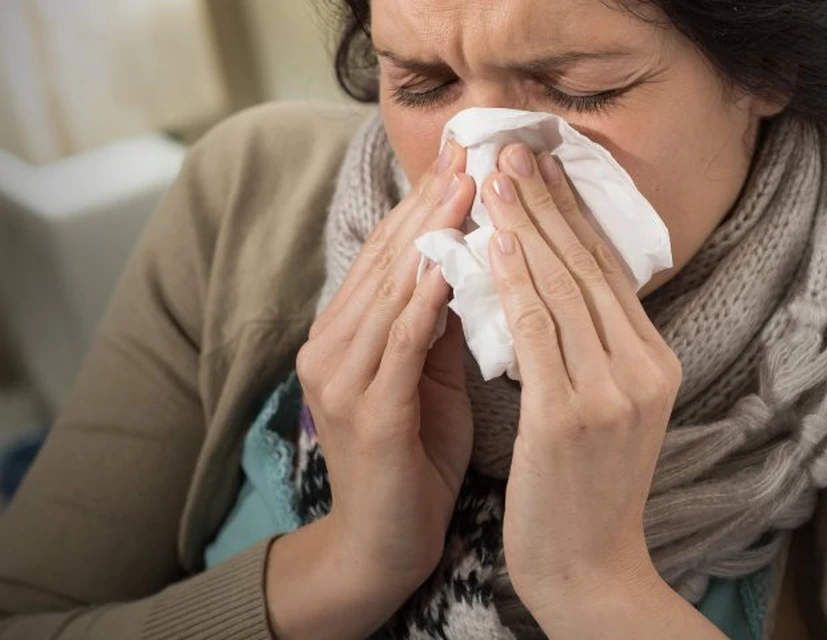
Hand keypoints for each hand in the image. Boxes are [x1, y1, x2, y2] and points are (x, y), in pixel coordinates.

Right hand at [267, 141, 474, 639]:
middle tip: (472, 149)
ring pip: (390, 289)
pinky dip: (424, 300)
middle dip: (431, 201)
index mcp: (344, 333)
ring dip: (432, 234)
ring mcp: (340, 377)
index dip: (425, 202)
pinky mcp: (366, 410)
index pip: (388, 253)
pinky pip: (400, 343)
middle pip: (386, 258)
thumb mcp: (430, 376)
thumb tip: (471, 261)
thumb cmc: (414, 456)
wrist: (385, 543)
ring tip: (468, 186)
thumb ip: (440, 321)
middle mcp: (330, 345)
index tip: (465, 157)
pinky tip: (448, 262)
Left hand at [484, 144, 717, 636]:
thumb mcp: (606, 410)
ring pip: (563, 289)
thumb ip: (592, 349)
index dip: (573, 214)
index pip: (609, 272)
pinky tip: (497, 242)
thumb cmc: (586, 491)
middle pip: (588, 267)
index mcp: (654, 362)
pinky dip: (517, 283)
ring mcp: (610, 392)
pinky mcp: (569, 416)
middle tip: (515, 148)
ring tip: (497, 176)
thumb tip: (554, 283)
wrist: (592, 573)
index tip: (544, 167)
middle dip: (547, 202)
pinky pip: (539, 333)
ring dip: (526, 226)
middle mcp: (642, 368)